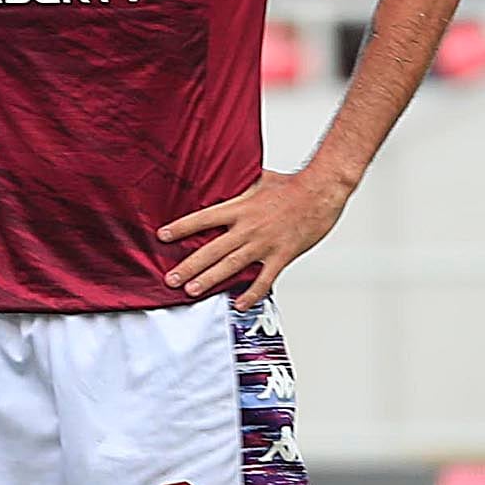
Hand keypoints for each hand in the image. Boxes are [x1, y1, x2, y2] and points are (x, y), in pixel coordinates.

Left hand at [158, 164, 351, 298]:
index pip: (203, 219)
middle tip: (171, 279)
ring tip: (192, 291)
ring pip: (231, 266)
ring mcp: (264, 244)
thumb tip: (227, 184)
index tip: (163, 236)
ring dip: (210, 280)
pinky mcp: (281, 256)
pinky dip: (251, 294)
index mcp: (240, 207)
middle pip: (212, 249)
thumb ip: (241, 188)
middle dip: (189, 265)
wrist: (321, 191)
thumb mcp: (260, 180)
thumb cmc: (294, 185)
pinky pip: (264, 280)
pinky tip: (240, 304)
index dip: (182, 228)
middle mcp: (248, 227)